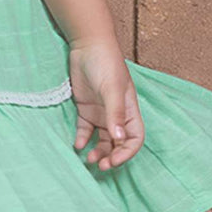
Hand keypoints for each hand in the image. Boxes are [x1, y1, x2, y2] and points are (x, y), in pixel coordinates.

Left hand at [67, 39, 144, 170]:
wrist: (87, 45)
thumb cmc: (105, 63)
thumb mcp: (111, 88)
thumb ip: (115, 113)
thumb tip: (119, 139)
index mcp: (129, 111)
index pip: (134, 139)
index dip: (127, 153)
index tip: (114, 161)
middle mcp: (116, 115)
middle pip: (118, 143)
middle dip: (111, 156)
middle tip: (100, 165)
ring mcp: (101, 112)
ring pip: (101, 140)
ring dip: (97, 151)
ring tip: (88, 160)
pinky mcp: (85, 108)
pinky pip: (85, 130)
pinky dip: (82, 139)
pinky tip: (77, 145)